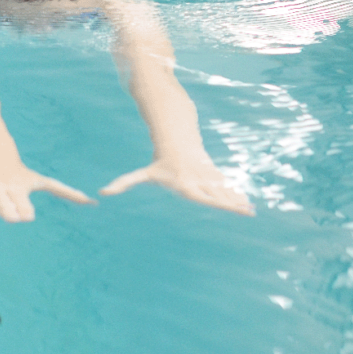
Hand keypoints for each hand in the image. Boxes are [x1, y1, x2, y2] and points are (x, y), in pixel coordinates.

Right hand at [0, 156, 95, 222]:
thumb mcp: (40, 180)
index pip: (23, 207)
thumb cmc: (19, 172)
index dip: (25, 212)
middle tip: (9, 214)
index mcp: (17, 188)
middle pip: (4, 207)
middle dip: (8, 213)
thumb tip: (94, 202)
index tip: (27, 213)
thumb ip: (65, 192)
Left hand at [100, 156, 254, 215]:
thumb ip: (123, 183)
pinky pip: (227, 186)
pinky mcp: (214, 174)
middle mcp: (199, 181)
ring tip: (250, 210)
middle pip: (217, 194)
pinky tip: (247, 203)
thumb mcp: (142, 174)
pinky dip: (236, 194)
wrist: (176, 141)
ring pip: (224, 190)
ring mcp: (208, 177)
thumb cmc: (158, 163)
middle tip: (247, 212)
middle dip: (232, 203)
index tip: (226, 206)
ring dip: (237, 200)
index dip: (216, 202)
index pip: (202, 196)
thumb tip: (102, 192)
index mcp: (185, 184)